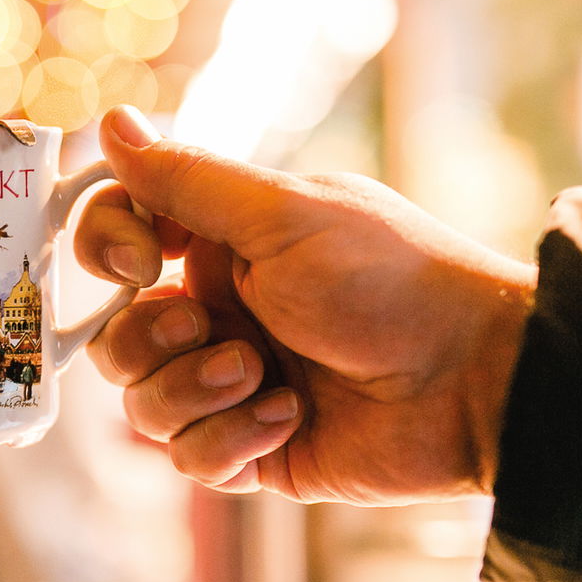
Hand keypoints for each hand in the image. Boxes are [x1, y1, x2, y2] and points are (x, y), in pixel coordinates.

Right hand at [76, 107, 535, 505]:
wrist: (474, 382)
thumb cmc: (390, 281)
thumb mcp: (281, 217)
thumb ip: (186, 178)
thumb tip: (112, 121)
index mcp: (220, 247)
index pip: (115, 239)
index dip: (107, 251)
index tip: (142, 264)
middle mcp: (217, 314)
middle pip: (115, 336)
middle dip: (151, 340)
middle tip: (209, 329)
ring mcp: (230, 386)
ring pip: (141, 405)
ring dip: (195, 392)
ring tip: (265, 379)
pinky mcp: (251, 451)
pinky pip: (188, 460)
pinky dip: (232, 440)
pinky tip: (292, 417)